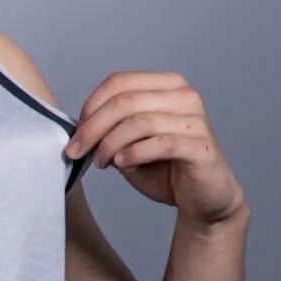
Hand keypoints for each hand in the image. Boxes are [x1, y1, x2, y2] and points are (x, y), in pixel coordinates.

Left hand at [64, 70, 247, 225]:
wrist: (204, 198)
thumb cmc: (166, 169)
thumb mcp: (130, 143)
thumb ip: (111, 129)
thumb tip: (80, 129)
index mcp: (167, 86)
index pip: (119, 82)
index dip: (91, 106)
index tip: (76, 133)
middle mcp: (185, 96)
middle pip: (125, 101)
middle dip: (93, 128)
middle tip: (76, 151)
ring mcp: (196, 121)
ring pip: (139, 122)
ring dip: (110, 144)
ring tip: (101, 162)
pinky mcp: (201, 147)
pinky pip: (160, 144)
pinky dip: (134, 154)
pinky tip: (122, 164)